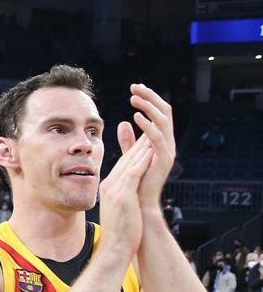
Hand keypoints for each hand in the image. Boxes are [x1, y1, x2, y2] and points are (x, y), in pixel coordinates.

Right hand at [98, 131, 153, 259]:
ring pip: (130, 162)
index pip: (124, 164)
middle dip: (139, 143)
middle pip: (127, 159)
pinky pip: (134, 173)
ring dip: (142, 146)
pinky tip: (151, 150)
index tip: (145, 139)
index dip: (135, 150)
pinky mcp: (123, 195)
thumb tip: (126, 193)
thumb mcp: (120, 210)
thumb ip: (122, 197)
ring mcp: (115, 189)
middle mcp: (110, 185)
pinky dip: (142, 160)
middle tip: (150, 127)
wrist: (115, 248)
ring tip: (153, 133)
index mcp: (109, 187)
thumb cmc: (120, 233)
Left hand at [118, 84, 174, 209]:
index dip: (149, 99)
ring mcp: (167, 151)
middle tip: (135, 87)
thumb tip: (123, 123)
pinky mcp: (164, 160)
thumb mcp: (131, 156)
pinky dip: (148, 126)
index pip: (159, 113)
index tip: (135, 88)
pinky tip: (135, 116)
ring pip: (163, 121)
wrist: (139, 204)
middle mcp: (167, 143)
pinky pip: (158, 138)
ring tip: (134, 98)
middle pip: (165, 112)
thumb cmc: (135, 181)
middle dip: (151, 97)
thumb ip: (129, 141)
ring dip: (149, 107)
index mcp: (160, 140)